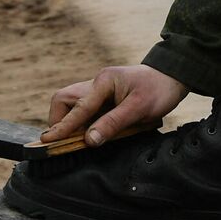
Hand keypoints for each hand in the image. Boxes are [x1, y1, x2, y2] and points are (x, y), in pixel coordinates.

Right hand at [42, 64, 187, 145]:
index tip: (48, 142)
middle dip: (60, 121)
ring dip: (71, 123)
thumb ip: (113, 123)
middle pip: (64, 101)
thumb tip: (88, 141)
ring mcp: (97, 90)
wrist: (172, 77)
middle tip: (66, 142)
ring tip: (81, 139)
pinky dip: (82, 123)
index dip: (63, 127)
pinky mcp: (102, 98)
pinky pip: (84, 111)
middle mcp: (95, 84)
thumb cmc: (158, 90)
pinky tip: (93, 133)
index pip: (78, 108)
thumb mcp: (139, 108)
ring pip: (71, 105)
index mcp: (103, 82)